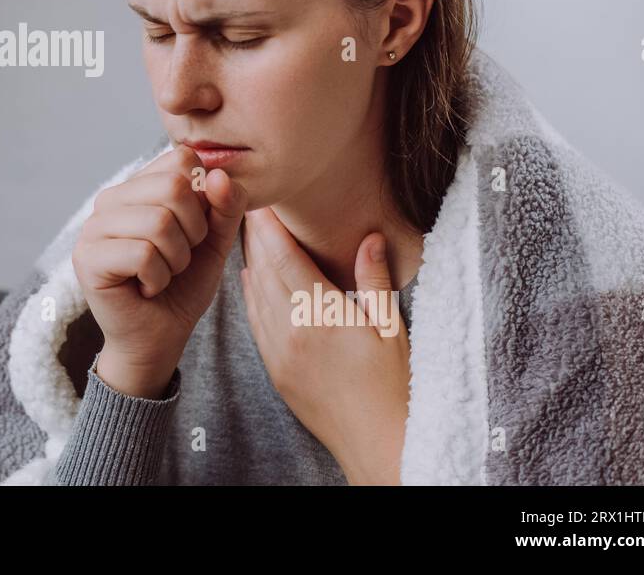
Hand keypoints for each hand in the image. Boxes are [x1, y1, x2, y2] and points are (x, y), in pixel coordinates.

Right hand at [71, 145, 247, 396]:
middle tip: (178, 258)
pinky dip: (158, 278)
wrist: (159, 338)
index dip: (203, 198)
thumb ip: (225, 205)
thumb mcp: (215, 241)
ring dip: (176, 260)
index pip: (181, 159)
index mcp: (138, 186)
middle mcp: (110, 199)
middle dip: (193, 232)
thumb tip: (218, 175)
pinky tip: (146, 288)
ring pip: (159, 222)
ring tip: (162, 274)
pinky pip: (142, 254)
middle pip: (173, 186)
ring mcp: (93, 227)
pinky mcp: (87, 258)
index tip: (193, 232)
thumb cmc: (183, 286)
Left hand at [239, 206, 410, 484]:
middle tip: (250, 206)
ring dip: (250, 262)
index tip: (262, 202)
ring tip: (249, 234)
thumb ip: (374, 280)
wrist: (377, 443)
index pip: (284, 259)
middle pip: (263, 271)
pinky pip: (254, 321)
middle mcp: (291, 332)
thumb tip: (369, 236)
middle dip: (255, 237)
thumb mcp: (391, 328)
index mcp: (321, 316)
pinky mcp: (275, 369)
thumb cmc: (393, 385)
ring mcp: (279, 352)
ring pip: (254, 294)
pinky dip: (250, 294)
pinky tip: (252, 277)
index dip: (270, 227)